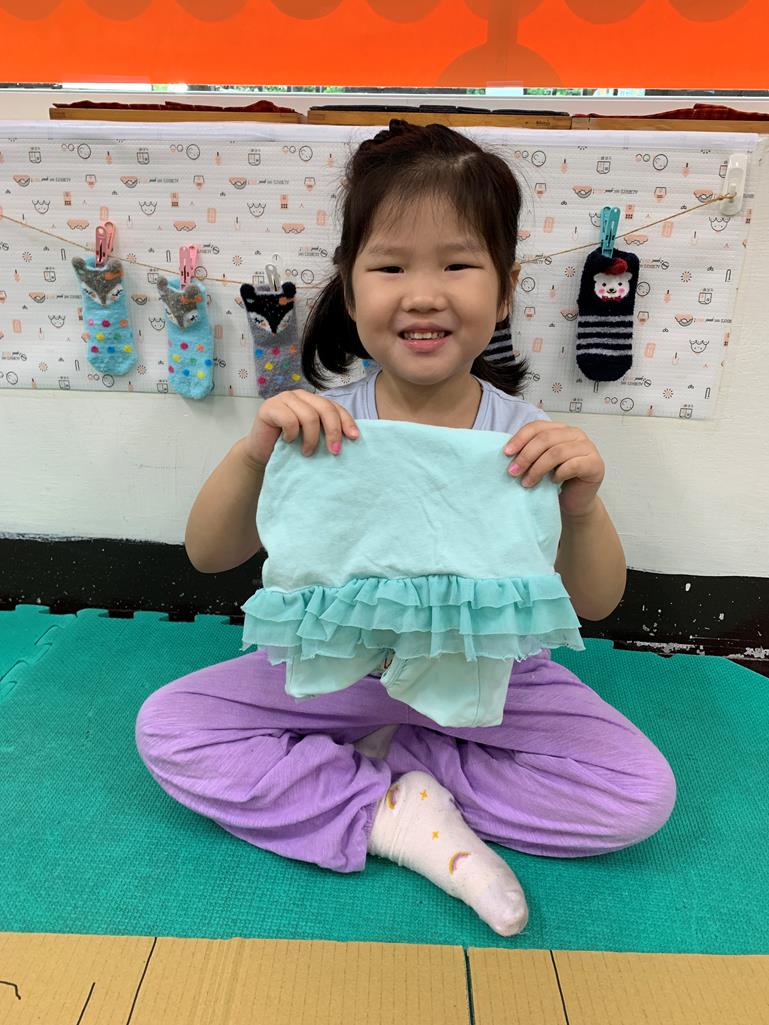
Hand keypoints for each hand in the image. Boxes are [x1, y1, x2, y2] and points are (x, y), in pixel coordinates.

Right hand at [242, 389, 360, 468]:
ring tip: (307, 452)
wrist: (262, 454)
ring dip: (311, 438)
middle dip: (333, 431)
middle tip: (334, 451)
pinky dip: (292, 434)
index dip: (346, 421)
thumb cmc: (289, 447)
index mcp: (313, 401)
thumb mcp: (312, 438)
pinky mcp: (270, 407)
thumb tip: (352, 437)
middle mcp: (300, 396)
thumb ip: (327, 432)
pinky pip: (289, 420)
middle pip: (325, 409)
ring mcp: (284, 398)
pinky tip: (287, 441)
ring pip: (309, 416)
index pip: (335, 407)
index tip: (354, 438)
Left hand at [503, 421, 604, 517]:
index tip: (506, 453)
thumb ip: (529, 453)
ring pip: (557, 452)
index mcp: (560, 429)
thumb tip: (507, 452)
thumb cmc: (556, 481)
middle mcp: (575, 434)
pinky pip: (573, 465)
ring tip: (527, 482)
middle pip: (545, 438)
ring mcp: (588, 447)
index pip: (537, 426)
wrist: (575, 501)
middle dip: (526, 456)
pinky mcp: (595, 463)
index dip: (520, 438)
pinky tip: (552, 482)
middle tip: (513, 472)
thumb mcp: (539, 463)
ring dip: (538, 469)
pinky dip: (559, 474)